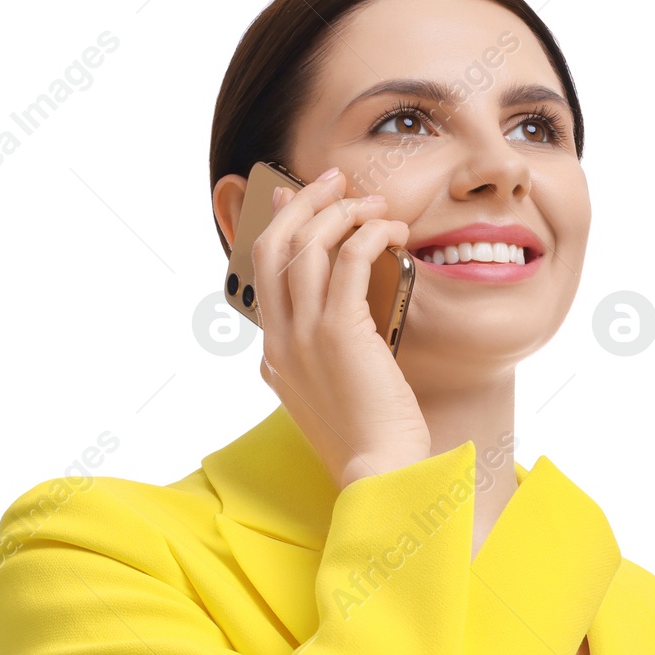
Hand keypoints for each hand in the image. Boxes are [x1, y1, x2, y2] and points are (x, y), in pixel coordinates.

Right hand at [252, 167, 431, 490]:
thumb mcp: (337, 395)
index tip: (299, 198)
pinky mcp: (340, 334)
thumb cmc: (372, 441)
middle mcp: (281, 342)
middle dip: (304, 203)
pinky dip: (367, 234)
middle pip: (275, 247)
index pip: (264, 273)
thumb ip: (332, 355)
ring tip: (374, 203)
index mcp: (275, 356)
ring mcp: (305, 337)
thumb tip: (353, 314)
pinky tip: (390, 230)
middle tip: (335, 180)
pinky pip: (347, 261)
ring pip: (307, 246)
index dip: (281, 225)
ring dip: (341, 212)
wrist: (380, 474)